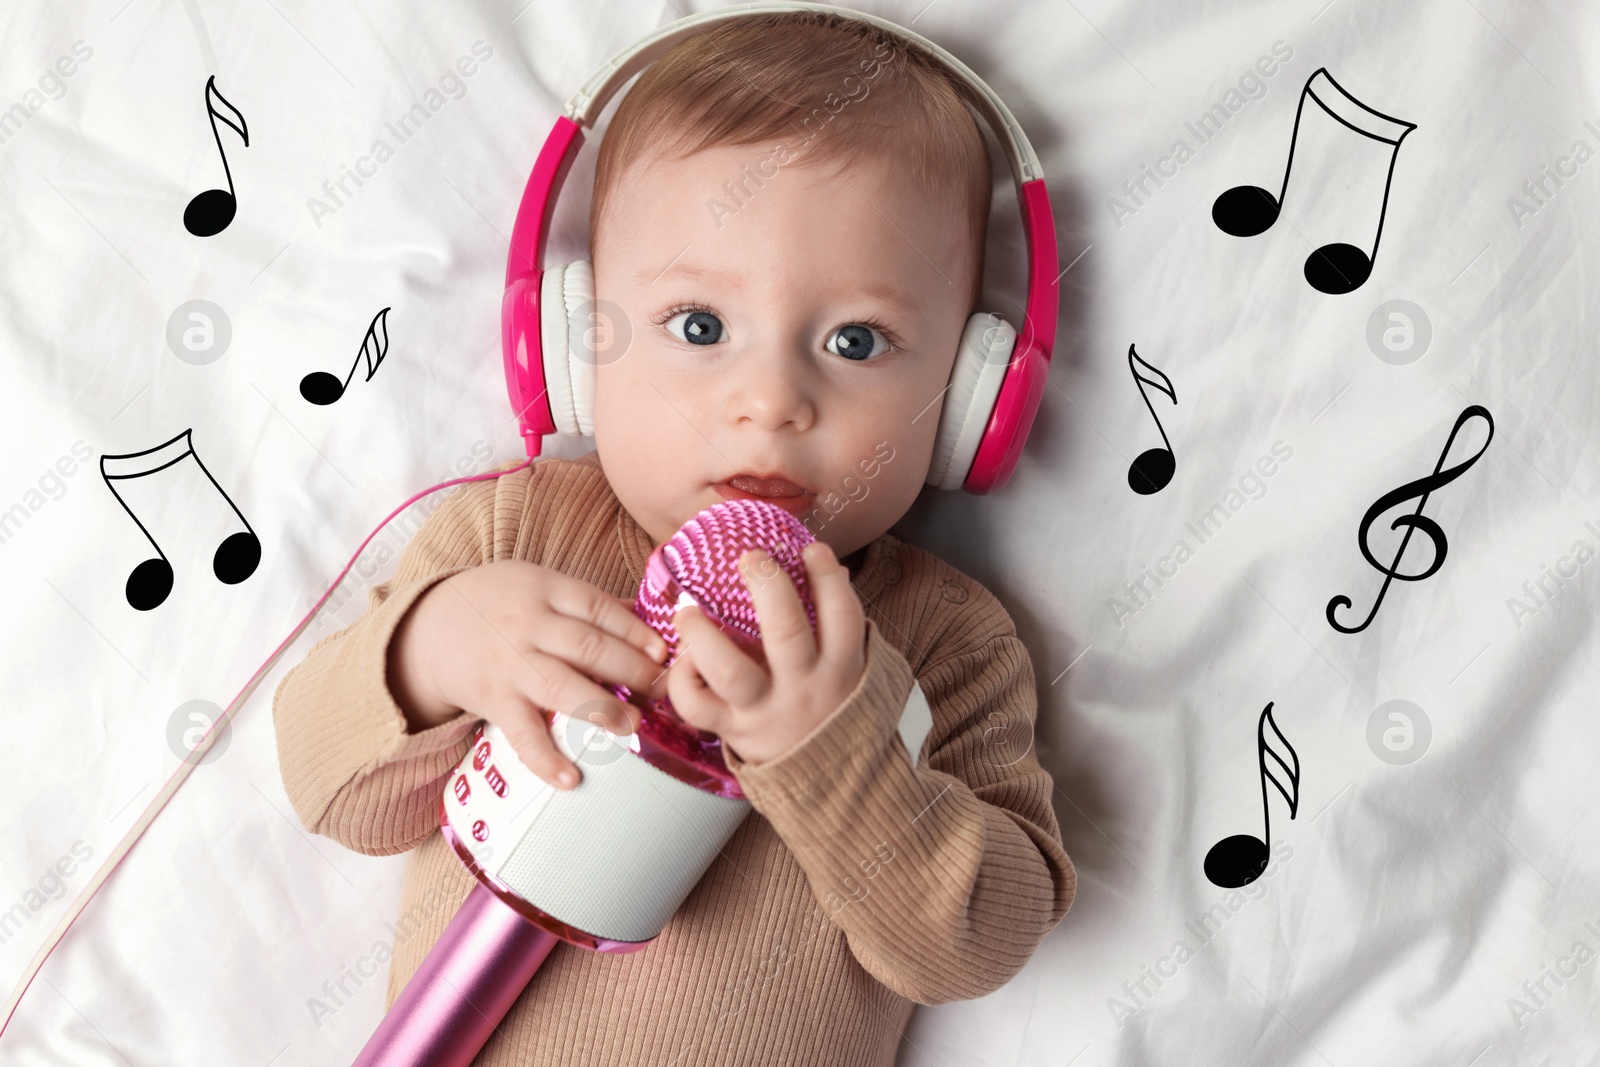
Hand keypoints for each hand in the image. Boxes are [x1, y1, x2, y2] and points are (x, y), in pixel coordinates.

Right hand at [387, 560, 668, 789]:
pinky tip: (571, 779)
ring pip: (560, 686)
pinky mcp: (493, 700)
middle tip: (662, 689)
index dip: (636, 631)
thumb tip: (648, 624)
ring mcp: (510, 664)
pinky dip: (545, 759)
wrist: (427, 628)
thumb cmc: (498, 604)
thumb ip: (588, 604)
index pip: (599, 608)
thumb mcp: (539, 585)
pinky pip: (522, 733)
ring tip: (633, 727)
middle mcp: (529, 626)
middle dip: (631, 669)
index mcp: (546, 590)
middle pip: (587, 647)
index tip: (664, 652)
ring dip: (601, 708)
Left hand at [667, 540, 866, 765]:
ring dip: (705, 635)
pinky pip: (698, 706)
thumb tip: (829, 566)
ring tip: (688, 608)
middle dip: (768, 587)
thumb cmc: (831, 705)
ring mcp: (765, 710)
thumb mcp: (848, 667)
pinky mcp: (731, 729)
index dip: (828, 577)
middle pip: (787, 632)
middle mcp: (804, 687)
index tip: (812, 549)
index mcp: (840, 667)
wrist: (829, 779)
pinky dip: (683, 678)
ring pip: (731, 672)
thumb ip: (838, 624)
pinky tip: (684, 655)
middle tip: (750, 558)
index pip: (842, 616)